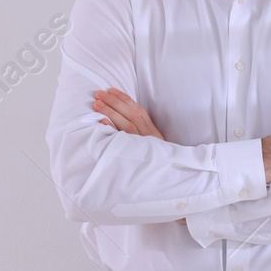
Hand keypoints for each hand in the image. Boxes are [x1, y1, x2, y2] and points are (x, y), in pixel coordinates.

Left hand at [93, 88, 182, 222]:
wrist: (174, 181)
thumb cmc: (162, 165)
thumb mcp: (157, 147)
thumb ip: (145, 135)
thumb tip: (127, 122)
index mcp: (154, 133)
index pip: (139, 112)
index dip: (125, 99)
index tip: (112, 90)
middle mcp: (149, 138)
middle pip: (131, 115)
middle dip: (114, 103)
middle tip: (98, 94)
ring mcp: (143, 146)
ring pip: (126, 125)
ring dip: (111, 113)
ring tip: (96, 104)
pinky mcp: (138, 155)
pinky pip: (124, 141)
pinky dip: (112, 131)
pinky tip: (102, 123)